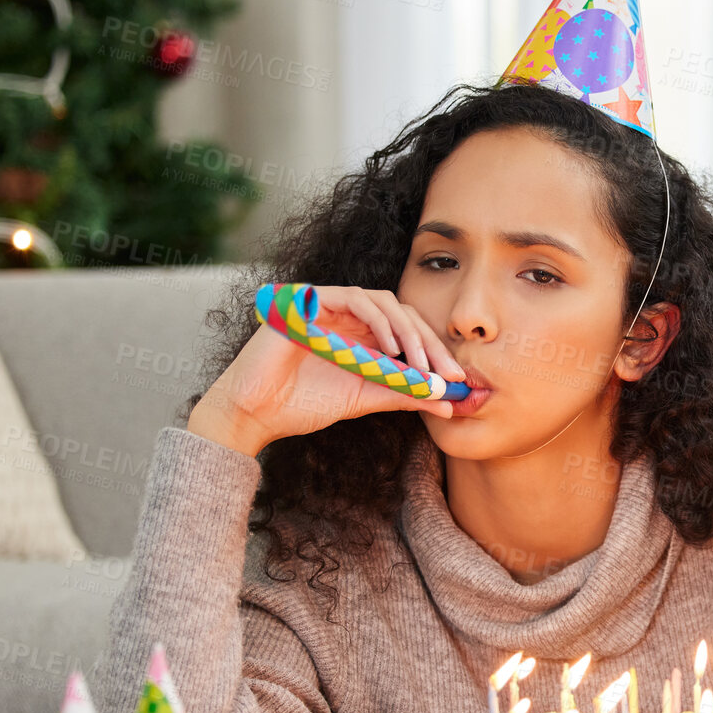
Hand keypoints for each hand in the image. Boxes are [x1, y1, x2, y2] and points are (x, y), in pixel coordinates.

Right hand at [188, 285, 467, 456]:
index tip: (457, 380)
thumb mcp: (365, 399)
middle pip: (402, 313)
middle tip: (450, 373)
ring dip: (409, 332)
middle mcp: (346, 313)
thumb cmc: (302, 405)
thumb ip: (403, 395)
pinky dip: (380, 321)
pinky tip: (393, 348)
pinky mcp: (310, 299)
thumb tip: (448, 403)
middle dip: (431, 343)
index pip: (408, 331)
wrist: (254, 413)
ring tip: (423, 365)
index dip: (435, 352)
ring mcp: (327, 303)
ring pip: (383, 302)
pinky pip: (355, 299)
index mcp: (359, 334)